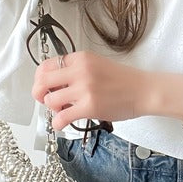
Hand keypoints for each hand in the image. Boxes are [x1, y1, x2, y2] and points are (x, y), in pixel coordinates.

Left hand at [31, 51, 146, 129]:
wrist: (143, 90)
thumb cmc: (123, 80)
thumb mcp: (97, 64)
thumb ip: (76, 70)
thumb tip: (54, 83)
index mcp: (81, 58)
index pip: (47, 65)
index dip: (40, 78)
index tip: (45, 86)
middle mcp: (80, 70)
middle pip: (43, 81)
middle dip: (39, 93)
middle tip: (46, 100)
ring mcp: (84, 88)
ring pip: (50, 100)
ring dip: (52, 108)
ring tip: (63, 110)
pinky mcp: (89, 107)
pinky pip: (61, 117)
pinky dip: (57, 123)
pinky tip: (62, 123)